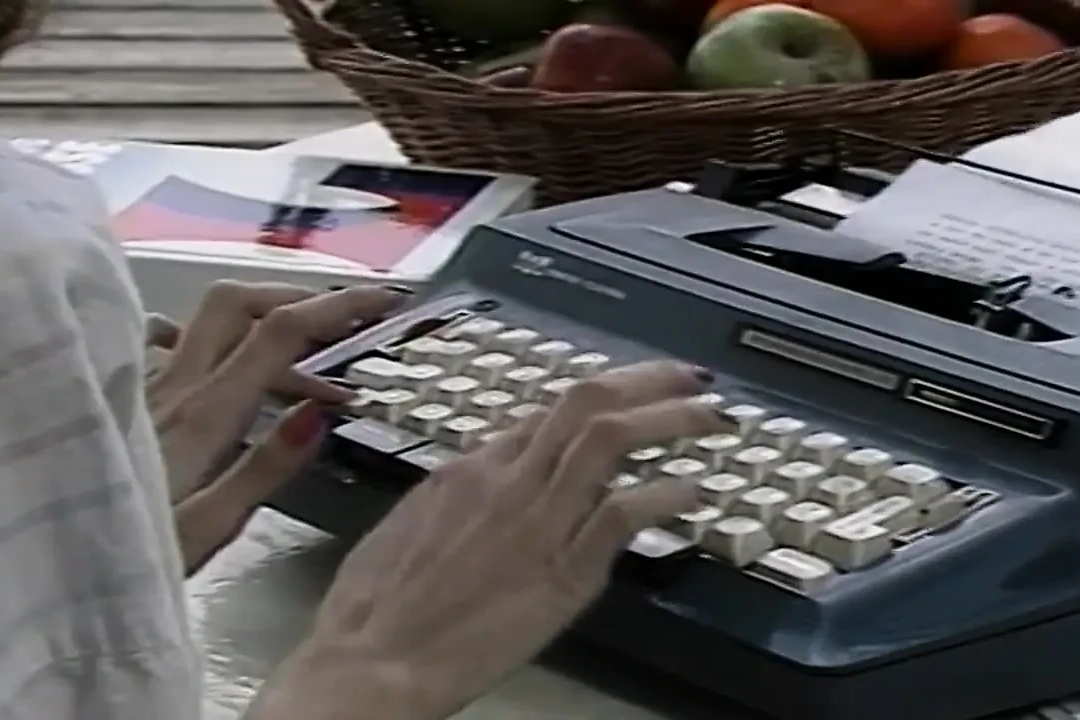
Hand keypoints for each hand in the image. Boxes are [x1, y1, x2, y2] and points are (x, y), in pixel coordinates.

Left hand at [143, 281, 408, 572]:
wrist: (41, 557)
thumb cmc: (130, 553)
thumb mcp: (208, 528)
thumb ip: (266, 468)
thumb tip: (320, 411)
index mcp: (202, 416)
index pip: (277, 335)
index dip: (334, 307)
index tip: (380, 302)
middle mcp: (171, 385)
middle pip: (236, 302)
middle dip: (297, 295)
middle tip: (346, 315)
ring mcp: (143, 384)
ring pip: (207, 318)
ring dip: (264, 318)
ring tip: (309, 354)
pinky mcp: (126, 395)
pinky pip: (173, 343)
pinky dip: (214, 340)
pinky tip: (228, 363)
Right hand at [248, 360, 726, 719]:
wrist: (372, 659)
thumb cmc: (376, 609)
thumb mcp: (409, 527)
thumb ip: (454, 498)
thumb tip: (476, 483)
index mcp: (468, 470)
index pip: (544, 413)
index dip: (594, 397)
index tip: (624, 395)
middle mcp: (506, 481)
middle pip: (584, 403)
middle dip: (643, 380)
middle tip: (685, 375)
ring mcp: (537, 523)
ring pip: (609, 440)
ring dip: (668, 419)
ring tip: (707, 415)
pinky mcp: (561, 573)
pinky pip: (622, 515)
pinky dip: (664, 496)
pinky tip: (690, 492)